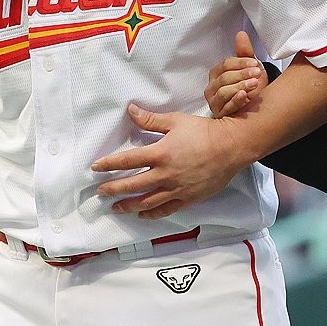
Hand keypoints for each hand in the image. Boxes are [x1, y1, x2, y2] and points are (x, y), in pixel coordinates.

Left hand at [91, 104, 251, 218]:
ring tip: (116, 207)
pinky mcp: (188, 198)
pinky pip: (166, 209)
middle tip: (101, 192)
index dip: (109, 164)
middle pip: (132, 184)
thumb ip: (150, 120)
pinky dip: (152, 214)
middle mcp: (165, 174)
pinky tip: (142, 214)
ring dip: (128, 205)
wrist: (231, 147)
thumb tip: (130, 111)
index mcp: (160, 153)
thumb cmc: (204, 132)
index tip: (95, 168)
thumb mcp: (175, 121)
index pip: (127, 160)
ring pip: (147, 201)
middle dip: (113, 189)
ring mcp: (177, 188)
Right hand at [205, 31, 268, 117]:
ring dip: (240, 86)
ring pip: (224, 92)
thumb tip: (241, 34)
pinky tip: (244, 96)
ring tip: (253, 83)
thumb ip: (244, 52)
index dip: (240, 63)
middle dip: (241, 74)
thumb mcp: (249, 68)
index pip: (225, 65)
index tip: (254, 63)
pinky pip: (226, 107)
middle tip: (256, 72)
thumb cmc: (250, 86)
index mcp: (216, 74)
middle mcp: (212, 88)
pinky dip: (236, 101)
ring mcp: (214, 102)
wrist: (256, 106)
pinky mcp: (220, 114)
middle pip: (224, 78)